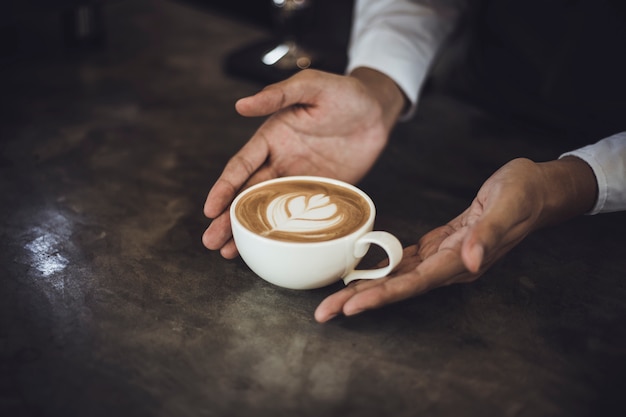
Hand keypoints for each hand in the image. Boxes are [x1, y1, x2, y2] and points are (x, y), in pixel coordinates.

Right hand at [203, 68, 405, 257]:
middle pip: (247, 195)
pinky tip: (270, 248)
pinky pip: (300, 215)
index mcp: (271, 138)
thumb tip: (241, 105)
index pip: (240, 167)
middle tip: (210, 242)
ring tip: (227, 253)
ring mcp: (300, 180)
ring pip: (268, 210)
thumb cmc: (344, 92)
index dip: (224, 188)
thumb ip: (277, 95)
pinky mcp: (321, 192)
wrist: (378, 111)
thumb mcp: (311, 86)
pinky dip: (284, 233)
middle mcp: (280, 162)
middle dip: (227, 219)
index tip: (210, 209)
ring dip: (248, 231)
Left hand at [315, 157, 597, 321]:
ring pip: (397, 278)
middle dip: (359, 300)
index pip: (414, 285)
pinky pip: (405, 262)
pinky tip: (363, 273)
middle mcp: (449, 267)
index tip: (351, 306)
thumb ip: (488, 235)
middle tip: (324, 313)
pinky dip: (382, 269)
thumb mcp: (508, 207)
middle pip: (397, 288)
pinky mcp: (440, 245)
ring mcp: (444, 258)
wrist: (536, 189)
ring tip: (333, 299)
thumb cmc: (523, 194)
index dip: (381, 296)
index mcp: (461, 262)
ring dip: (365, 289)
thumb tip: (472, 262)